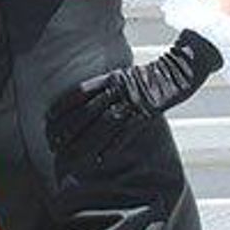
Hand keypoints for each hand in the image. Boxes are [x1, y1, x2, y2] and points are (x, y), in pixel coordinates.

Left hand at [46, 30, 222, 162]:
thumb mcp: (126, 74)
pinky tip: (98, 160)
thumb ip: (109, 84)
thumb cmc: (153, 73)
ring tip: (69, 156)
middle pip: (87, 112)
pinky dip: (110, 148)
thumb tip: (90, 98)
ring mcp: (133, 103)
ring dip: (83, 143)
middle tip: (52, 144)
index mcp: (112, 77)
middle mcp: (119, 90)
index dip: (62, 106)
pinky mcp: (146, 115)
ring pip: (102, 126)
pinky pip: (124, 134)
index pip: (80, 92)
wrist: (181, 70)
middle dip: (68, 129)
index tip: (48, 119)